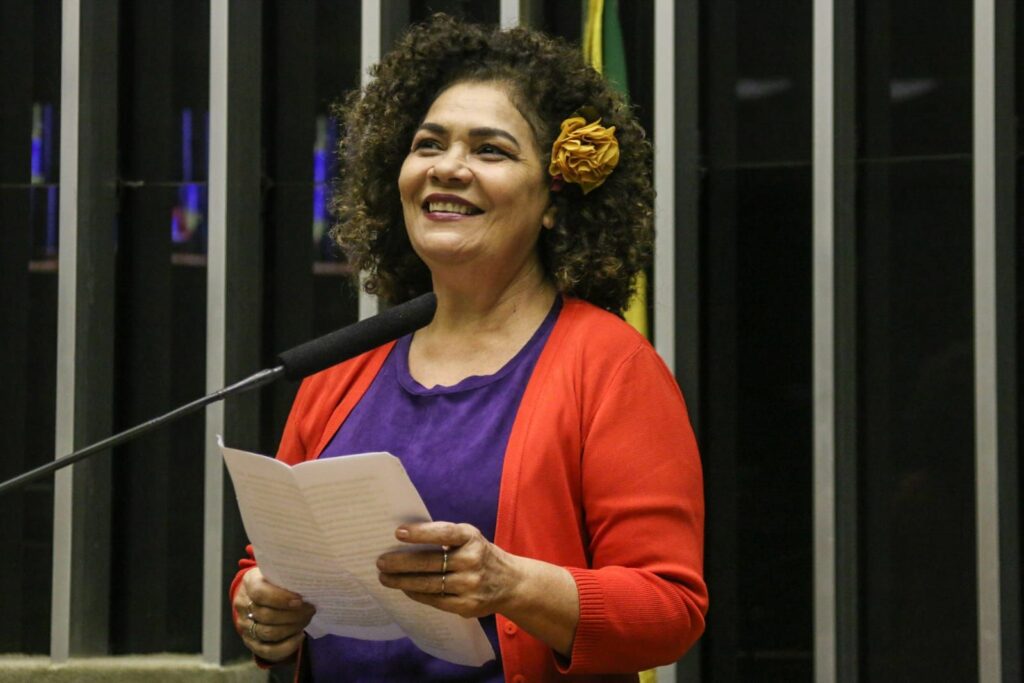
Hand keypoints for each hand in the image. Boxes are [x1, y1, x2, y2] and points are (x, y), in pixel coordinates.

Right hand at [233, 567, 315, 662]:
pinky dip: (287, 646)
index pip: (259, 593)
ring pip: (268, 633)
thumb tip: (310, 579)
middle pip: (266, 615)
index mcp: (249, 582)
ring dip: (292, 628)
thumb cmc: (275, 581)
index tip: (300, 600)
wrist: (259, 595)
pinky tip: (300, 636)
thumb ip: (288, 575)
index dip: (280, 598)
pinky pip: (268, 651)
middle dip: (293, 615)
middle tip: (311, 609)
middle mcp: (242, 605)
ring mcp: (244, 626)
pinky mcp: (251, 642)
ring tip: (307, 619)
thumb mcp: (278, 572)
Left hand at [376, 522, 521, 618]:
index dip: (421, 533)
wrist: (511, 582)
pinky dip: (417, 594)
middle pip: (430, 562)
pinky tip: (405, 589)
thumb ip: (444, 538)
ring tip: (385, 578)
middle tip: (381, 562)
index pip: (444, 534)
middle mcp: (472, 560)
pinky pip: (435, 600)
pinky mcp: (467, 605)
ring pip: (429, 584)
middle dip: (401, 563)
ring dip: (403, 581)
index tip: (398, 533)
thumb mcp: (469, 538)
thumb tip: (403, 540)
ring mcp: (470, 585)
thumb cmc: (479, 554)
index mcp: (472, 538)